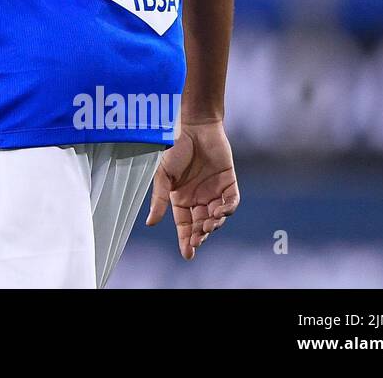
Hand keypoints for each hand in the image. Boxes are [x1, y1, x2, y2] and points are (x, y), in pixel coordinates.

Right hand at [146, 118, 239, 259]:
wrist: (193, 126)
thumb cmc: (174, 148)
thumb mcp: (162, 175)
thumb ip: (159, 199)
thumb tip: (150, 223)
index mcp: (180, 198)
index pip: (184, 225)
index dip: (187, 240)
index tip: (188, 255)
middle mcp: (198, 198)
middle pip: (201, 224)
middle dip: (201, 234)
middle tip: (200, 238)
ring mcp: (214, 191)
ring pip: (217, 216)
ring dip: (214, 223)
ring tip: (210, 223)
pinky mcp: (228, 182)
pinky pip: (232, 201)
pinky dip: (228, 209)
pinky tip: (221, 211)